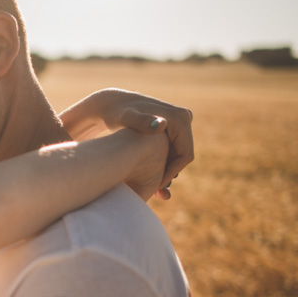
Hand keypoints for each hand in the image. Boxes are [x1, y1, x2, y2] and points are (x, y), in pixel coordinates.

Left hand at [61, 89, 192, 199]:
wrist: (112, 105)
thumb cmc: (117, 113)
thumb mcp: (127, 118)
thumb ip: (142, 122)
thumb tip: (161, 125)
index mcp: (180, 118)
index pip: (185, 155)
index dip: (171, 173)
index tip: (156, 187)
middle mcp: (185, 118)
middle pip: (182, 155)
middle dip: (169, 174)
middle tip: (154, 191)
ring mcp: (180, 122)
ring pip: (177, 154)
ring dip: (166, 170)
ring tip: (151, 187)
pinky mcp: (173, 127)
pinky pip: (172, 149)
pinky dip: (162, 162)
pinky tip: (150, 177)